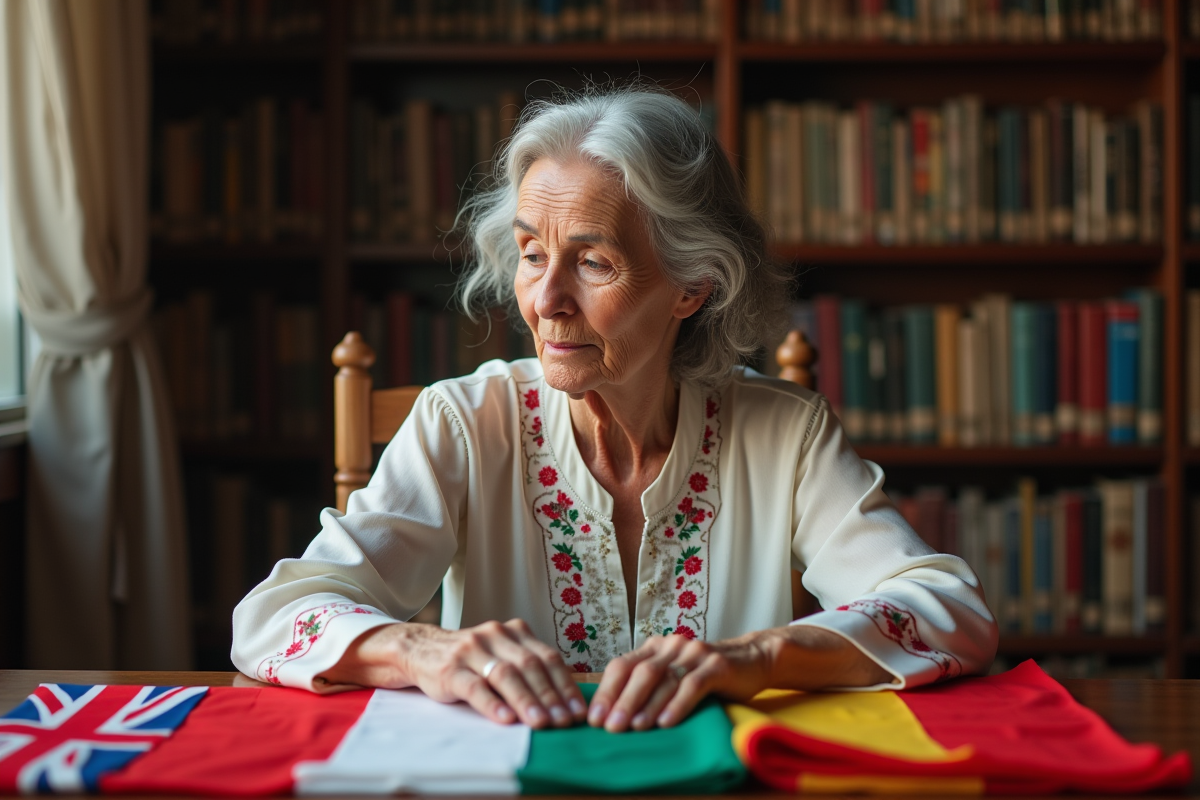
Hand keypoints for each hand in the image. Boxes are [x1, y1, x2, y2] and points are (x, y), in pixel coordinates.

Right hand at [317, 619, 586, 728]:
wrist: (420, 649)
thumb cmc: (471, 659)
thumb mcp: (502, 655)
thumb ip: (529, 669)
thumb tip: (566, 701)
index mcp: (515, 631)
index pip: (548, 657)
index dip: (565, 685)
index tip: (578, 711)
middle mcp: (496, 635)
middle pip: (530, 666)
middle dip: (550, 696)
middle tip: (564, 722)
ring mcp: (471, 650)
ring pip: (505, 675)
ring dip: (526, 700)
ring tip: (540, 722)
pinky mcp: (450, 669)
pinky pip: (474, 686)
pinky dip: (492, 704)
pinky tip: (505, 719)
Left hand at [587, 631, 773, 732]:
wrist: (752, 660)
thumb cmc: (705, 675)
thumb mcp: (673, 675)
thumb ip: (648, 685)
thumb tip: (612, 715)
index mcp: (654, 647)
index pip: (622, 666)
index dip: (606, 691)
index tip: (594, 718)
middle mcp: (671, 646)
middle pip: (640, 672)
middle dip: (622, 701)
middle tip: (610, 727)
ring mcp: (695, 653)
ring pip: (664, 679)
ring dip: (647, 706)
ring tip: (634, 728)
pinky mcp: (717, 665)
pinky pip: (693, 685)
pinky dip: (678, 705)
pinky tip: (666, 723)